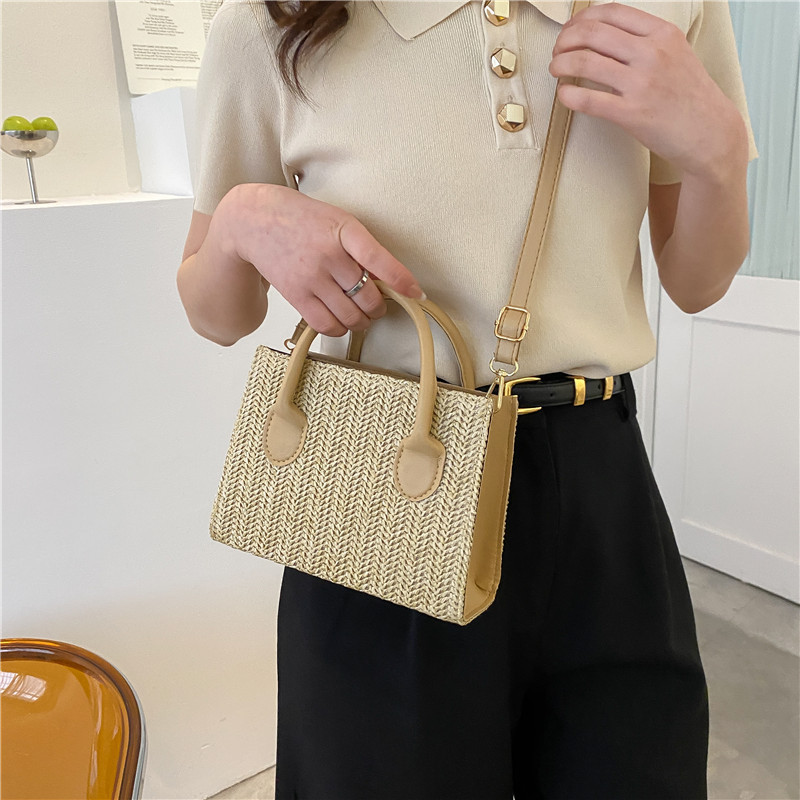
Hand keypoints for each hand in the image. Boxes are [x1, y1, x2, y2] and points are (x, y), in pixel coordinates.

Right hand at [218, 183, 425, 337]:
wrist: (254, 220)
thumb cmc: (303, 220)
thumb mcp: (338, 220)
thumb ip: (361, 248)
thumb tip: (384, 282)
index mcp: (344, 229)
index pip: (378, 258)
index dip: (400, 280)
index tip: (416, 294)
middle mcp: (327, 254)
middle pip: (367, 298)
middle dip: (379, 307)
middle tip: (377, 304)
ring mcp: (310, 277)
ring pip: (350, 316)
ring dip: (362, 321)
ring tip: (361, 313)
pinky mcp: (295, 295)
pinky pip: (326, 325)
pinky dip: (340, 328)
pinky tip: (342, 319)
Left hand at [548, 2, 745, 177]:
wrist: (709, 131)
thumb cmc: (688, 95)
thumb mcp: (675, 53)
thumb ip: (645, 41)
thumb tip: (604, 34)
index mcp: (662, 34)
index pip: (611, 12)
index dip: (582, 18)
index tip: (571, 29)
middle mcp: (652, 54)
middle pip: (593, 33)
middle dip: (566, 39)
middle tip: (557, 50)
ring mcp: (641, 84)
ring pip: (586, 62)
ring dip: (561, 63)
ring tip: (556, 69)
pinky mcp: (632, 114)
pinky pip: (588, 99)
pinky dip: (568, 94)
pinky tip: (563, 93)